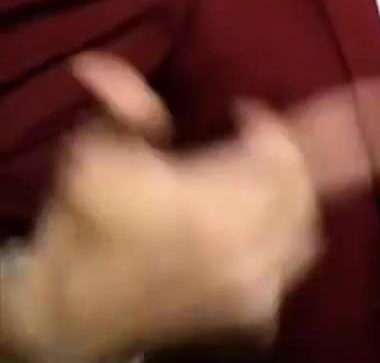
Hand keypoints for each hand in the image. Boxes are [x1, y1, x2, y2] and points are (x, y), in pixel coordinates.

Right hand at [6, 54, 379, 359]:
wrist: (68, 317)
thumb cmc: (81, 229)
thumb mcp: (92, 159)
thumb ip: (122, 110)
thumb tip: (103, 65)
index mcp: (204, 209)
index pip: (276, 155)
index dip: (269, 126)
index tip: (247, 109)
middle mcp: (242, 249)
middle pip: (301, 187)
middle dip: (298, 150)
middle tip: (287, 127)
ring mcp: (254, 285)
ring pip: (308, 224)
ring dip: (300, 190)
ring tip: (291, 164)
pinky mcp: (256, 312)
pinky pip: (297, 261)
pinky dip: (294, 233)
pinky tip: (283, 214)